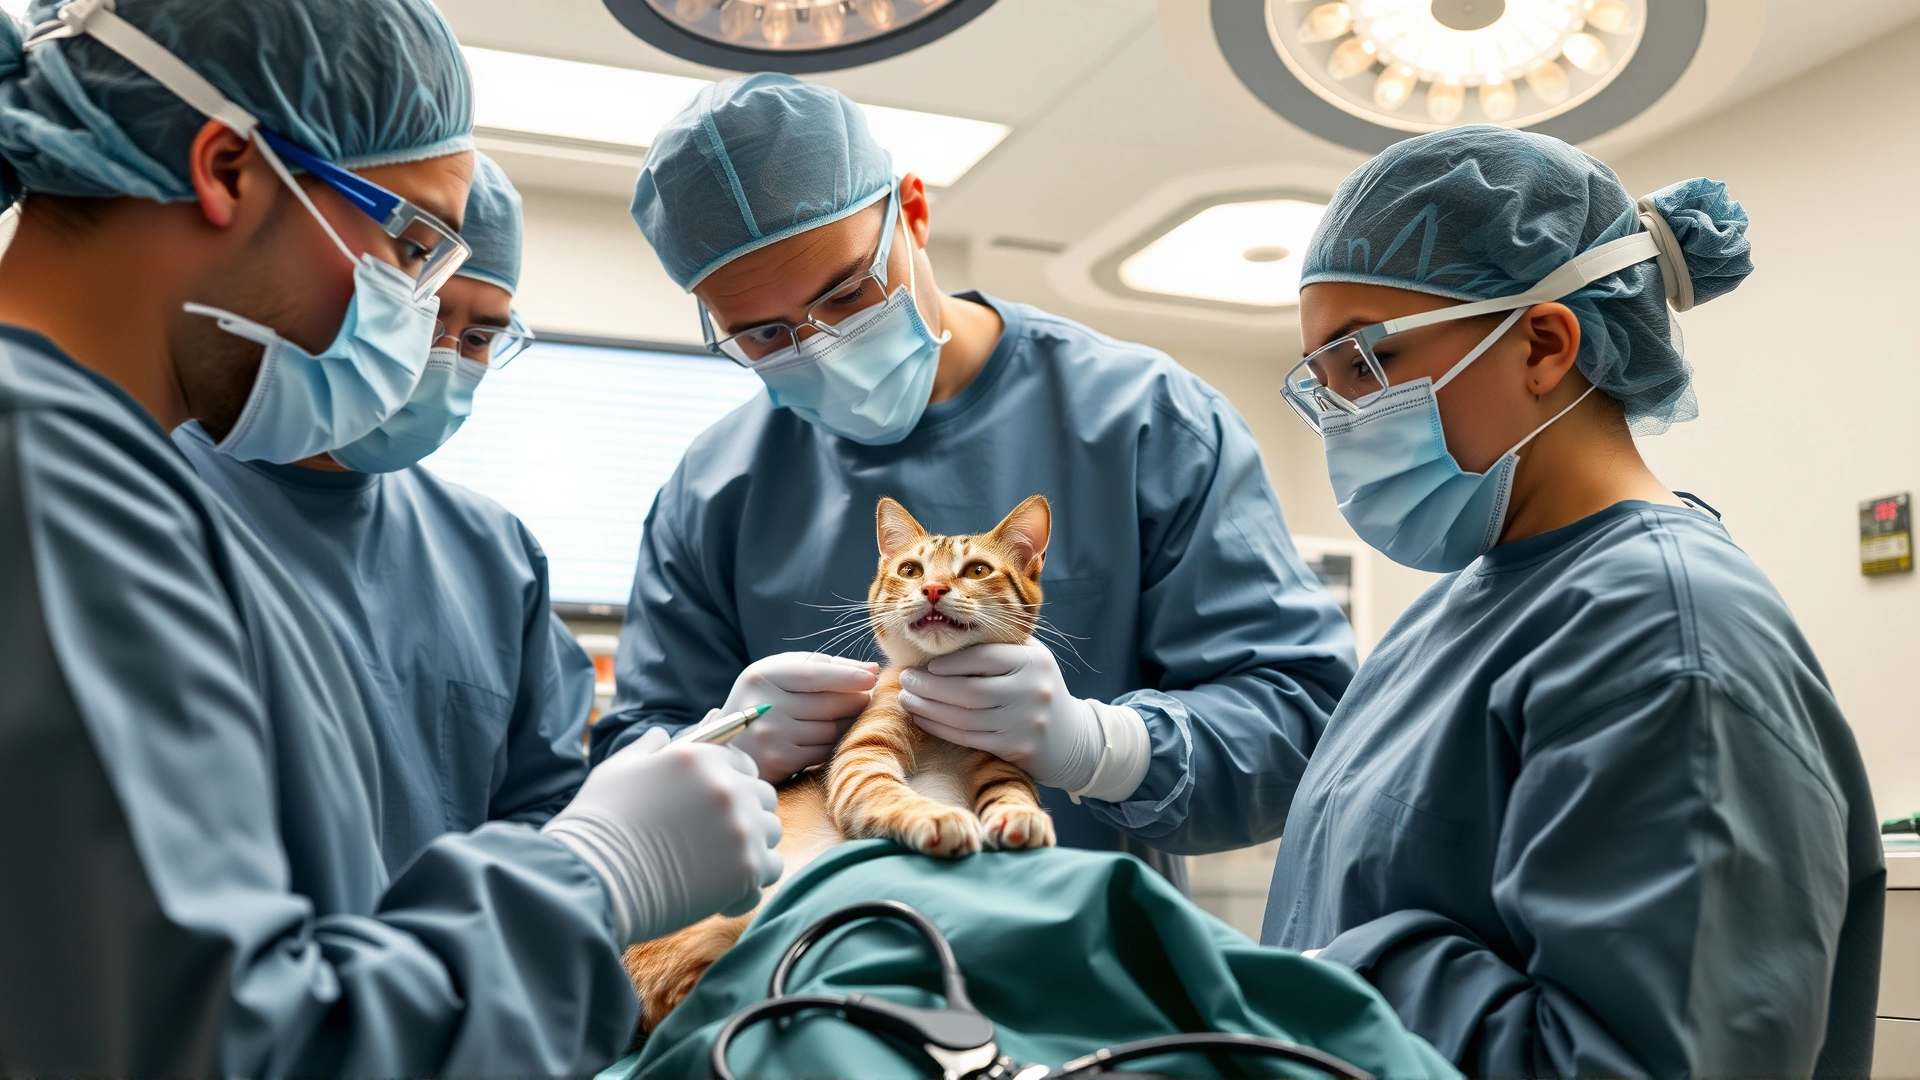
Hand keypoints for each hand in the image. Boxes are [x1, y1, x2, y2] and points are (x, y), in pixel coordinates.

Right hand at [543, 726, 782, 944]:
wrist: (591, 879)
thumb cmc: (599, 824)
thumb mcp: (619, 769)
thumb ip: (649, 748)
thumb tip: (661, 735)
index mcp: (700, 757)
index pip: (745, 766)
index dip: (734, 787)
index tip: (716, 810)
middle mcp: (727, 786)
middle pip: (764, 798)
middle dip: (746, 817)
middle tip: (715, 841)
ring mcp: (740, 827)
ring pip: (771, 834)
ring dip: (750, 849)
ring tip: (716, 866)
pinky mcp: (746, 869)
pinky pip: (769, 871)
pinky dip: (749, 884)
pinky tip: (719, 891)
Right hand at [725, 652, 879, 780]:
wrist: (728, 743)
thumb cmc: (763, 700)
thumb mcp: (780, 673)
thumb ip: (823, 666)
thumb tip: (871, 669)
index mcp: (763, 676)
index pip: (814, 675)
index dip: (847, 676)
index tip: (872, 677)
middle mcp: (765, 706)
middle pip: (828, 704)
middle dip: (856, 700)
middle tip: (868, 697)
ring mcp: (772, 737)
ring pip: (830, 729)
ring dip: (852, 723)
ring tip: (855, 715)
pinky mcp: (781, 762)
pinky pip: (824, 750)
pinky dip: (838, 743)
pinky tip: (840, 735)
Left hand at [897, 642, 1101, 790]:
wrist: (1071, 737)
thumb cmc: (1038, 688)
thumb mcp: (1031, 659)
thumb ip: (999, 644)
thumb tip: (946, 633)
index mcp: (1033, 661)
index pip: (983, 657)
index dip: (949, 662)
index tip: (925, 664)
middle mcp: (1032, 690)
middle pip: (968, 690)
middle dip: (929, 686)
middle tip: (904, 679)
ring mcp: (1025, 722)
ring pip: (964, 717)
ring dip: (927, 708)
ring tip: (906, 699)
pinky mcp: (1016, 748)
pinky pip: (968, 738)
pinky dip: (939, 729)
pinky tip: (922, 719)